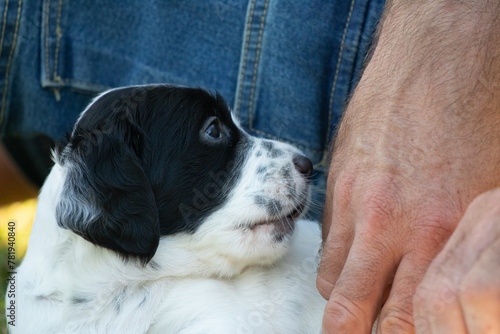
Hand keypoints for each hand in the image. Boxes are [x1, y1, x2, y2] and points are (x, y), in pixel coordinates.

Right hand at [317, 1, 499, 332]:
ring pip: (331, 280)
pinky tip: (356, 251)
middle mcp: (389, 225)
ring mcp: (355, 202)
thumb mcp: (491, 194)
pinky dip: (337, 257)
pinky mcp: (336, 181)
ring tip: (360, 298)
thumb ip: (459, 249)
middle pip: (350, 312)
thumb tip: (438, 285)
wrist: (440, 53)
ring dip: (343, 297)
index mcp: (439, 235)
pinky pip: (326, 239)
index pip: (403, 322)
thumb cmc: (478, 113)